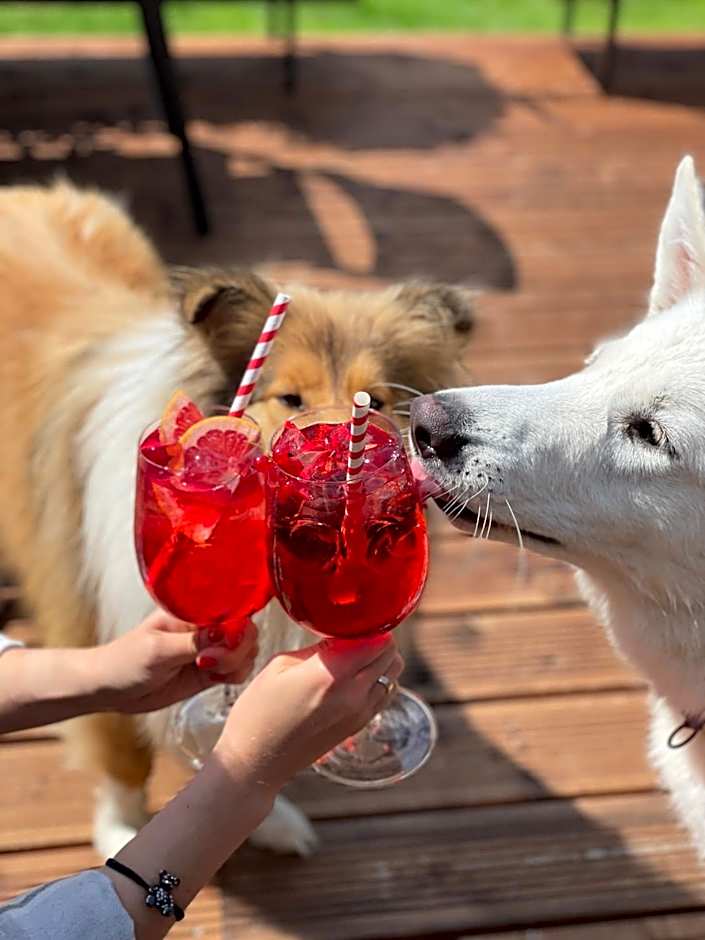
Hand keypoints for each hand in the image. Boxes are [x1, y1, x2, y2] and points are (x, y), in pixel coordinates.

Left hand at [92, 610, 257, 713]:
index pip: (232, 610)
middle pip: (244, 632)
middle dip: (238, 649)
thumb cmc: (123, 661)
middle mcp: (204, 627)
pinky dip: (234, 676)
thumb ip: (194, 643)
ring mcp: (208, 648)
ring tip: (210, 671)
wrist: (108, 688)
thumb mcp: (157, 650)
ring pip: (244, 652)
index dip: (238, 627)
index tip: (228, 643)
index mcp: (193, 610)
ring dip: (237, 664)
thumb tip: (228, 633)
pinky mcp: (208, 670)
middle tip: (212, 663)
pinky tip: (215, 679)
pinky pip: (235, 670)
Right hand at [214, 635, 403, 792]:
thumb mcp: (281, 665)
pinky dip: (379, 678)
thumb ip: (319, 647)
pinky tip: (356, 675)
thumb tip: (342, 635)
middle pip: (390, 652)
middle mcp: (353, 694)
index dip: (368, 623)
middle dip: (376, 637)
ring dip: (381, 658)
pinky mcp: (360, 725)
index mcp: (331, 674)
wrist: (256, 760)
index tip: (352, 618)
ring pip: (394, 672)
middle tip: (353, 632)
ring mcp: (360, 712)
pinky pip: (386, 692)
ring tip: (355, 653)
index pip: (376, 638)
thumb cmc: (259, 710)